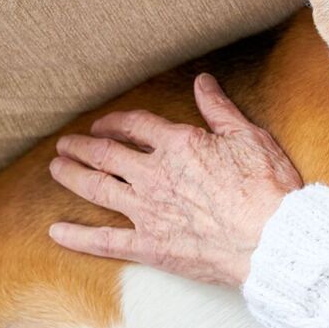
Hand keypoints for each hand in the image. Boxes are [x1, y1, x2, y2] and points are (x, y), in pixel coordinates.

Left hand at [47, 73, 302, 286]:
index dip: (115, 122)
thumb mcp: (249, 137)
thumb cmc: (267, 186)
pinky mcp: (150, 245)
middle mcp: (154, 175)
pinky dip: (77, 237)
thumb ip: (219, 110)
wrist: (272, 238)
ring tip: (56, 169)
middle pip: (105, 155)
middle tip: (65, 144)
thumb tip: (202, 82)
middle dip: (81, 147)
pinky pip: (104, 241)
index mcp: (178, 145)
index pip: (136, 126)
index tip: (103, 124)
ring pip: (96, 189)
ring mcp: (148, 211)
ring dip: (72, 176)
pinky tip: (56, 232)